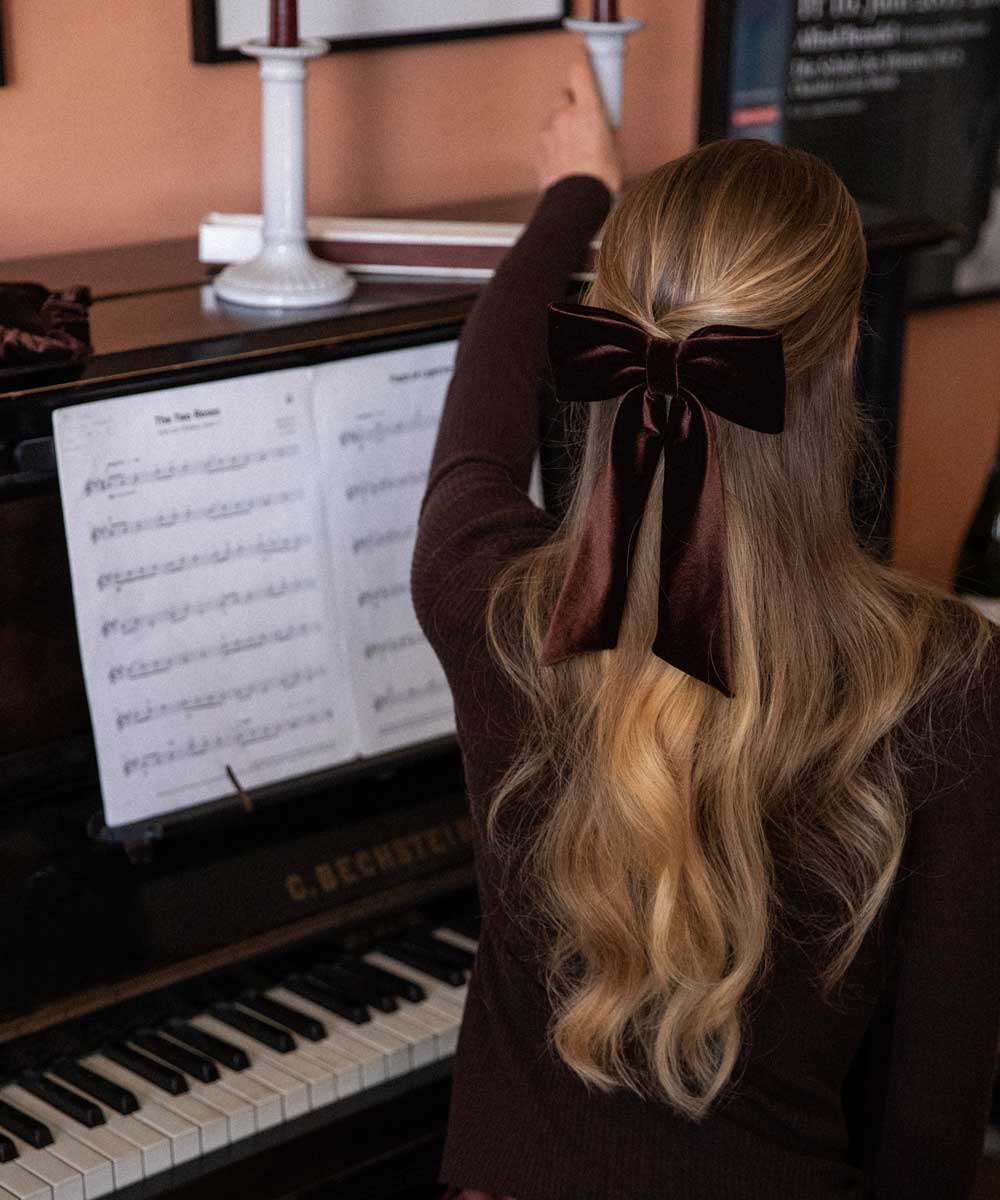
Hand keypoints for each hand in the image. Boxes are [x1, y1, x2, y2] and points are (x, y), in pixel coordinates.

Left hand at [536, 54, 622, 195]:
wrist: (576, 206)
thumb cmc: (599, 182)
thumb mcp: (615, 148)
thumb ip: (606, 126)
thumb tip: (604, 123)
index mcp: (588, 111)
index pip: (578, 70)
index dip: (582, 63)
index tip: (585, 62)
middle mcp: (564, 116)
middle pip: (564, 93)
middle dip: (572, 101)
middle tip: (583, 118)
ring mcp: (547, 132)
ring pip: (553, 117)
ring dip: (562, 124)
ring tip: (574, 147)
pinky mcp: (537, 149)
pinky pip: (546, 136)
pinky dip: (553, 142)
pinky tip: (564, 159)